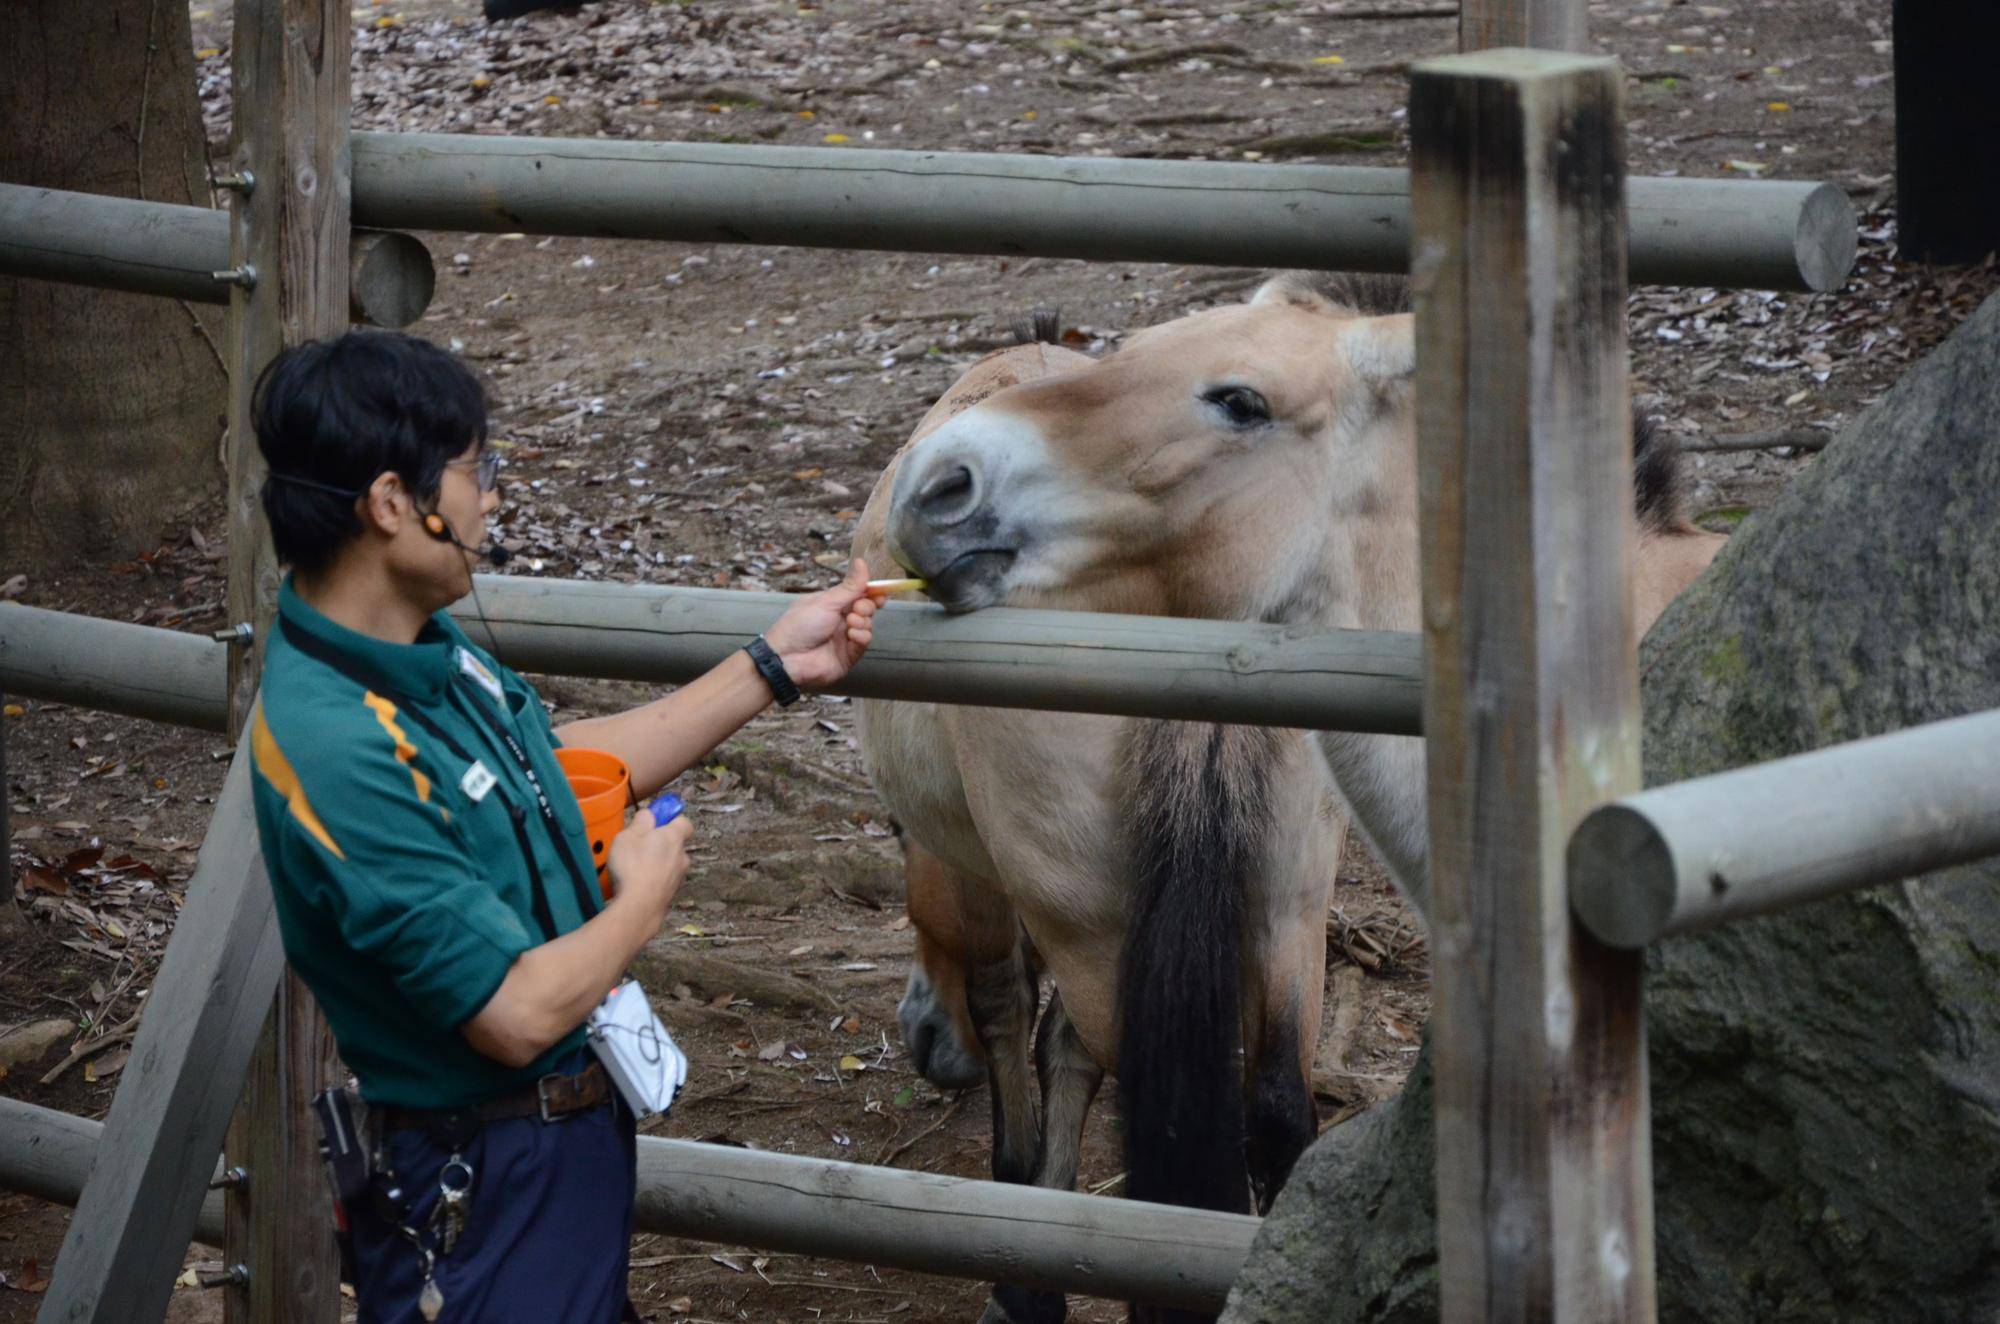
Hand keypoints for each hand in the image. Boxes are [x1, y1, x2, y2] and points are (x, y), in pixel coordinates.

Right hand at [606, 810, 692, 924]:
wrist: (639, 906)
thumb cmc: (632, 866)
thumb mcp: (628, 836)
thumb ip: (640, 823)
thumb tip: (650, 814)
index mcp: (674, 838)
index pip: (684, 822)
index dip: (672, 819)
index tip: (656, 821)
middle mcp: (682, 856)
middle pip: (675, 844)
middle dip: (661, 844)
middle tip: (639, 846)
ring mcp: (678, 877)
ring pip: (670, 864)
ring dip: (657, 863)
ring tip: (634, 868)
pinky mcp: (671, 894)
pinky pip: (664, 880)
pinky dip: (654, 880)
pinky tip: (637, 884)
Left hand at [763, 558, 879, 689]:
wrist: (788, 658)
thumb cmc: (800, 625)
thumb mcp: (826, 602)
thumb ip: (850, 586)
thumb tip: (862, 562)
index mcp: (832, 603)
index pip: (858, 594)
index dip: (870, 591)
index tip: (881, 590)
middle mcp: (840, 619)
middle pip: (866, 608)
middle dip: (867, 605)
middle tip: (858, 607)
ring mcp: (845, 637)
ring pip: (867, 625)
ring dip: (862, 621)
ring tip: (850, 622)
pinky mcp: (849, 655)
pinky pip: (864, 642)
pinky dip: (861, 636)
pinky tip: (851, 635)